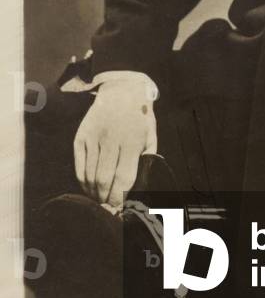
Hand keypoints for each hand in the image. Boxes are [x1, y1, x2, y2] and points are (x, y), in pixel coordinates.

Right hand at [73, 78, 156, 207]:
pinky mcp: (81, 136)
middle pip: (103, 180)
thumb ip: (147, 161)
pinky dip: (83, 181)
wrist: (121, 90)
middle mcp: (111, 139)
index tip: (120, 207)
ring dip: (93, 193)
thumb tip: (141, 187)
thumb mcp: (151, 136)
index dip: (119, 198)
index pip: (122, 179)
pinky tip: (89, 188)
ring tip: (100, 199)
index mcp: (131, 141)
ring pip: (89, 175)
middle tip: (108, 207)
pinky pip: (79, 165)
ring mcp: (94, 137)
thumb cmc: (140, 118)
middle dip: (106, 199)